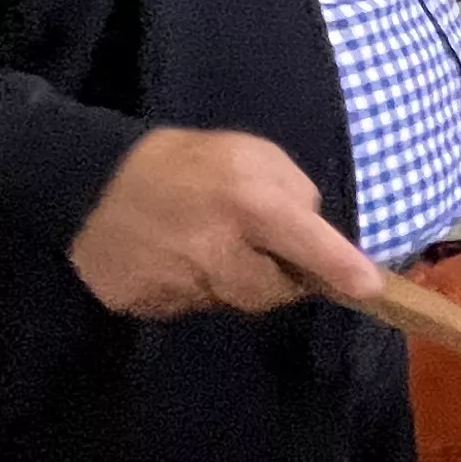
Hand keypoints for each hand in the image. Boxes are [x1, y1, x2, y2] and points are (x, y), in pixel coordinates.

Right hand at [68, 128, 374, 320]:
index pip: (305, 241)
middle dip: (278, 277)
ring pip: (234, 301)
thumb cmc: (186, 163)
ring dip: (234, 281)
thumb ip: (293, 191)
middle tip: (258, 246)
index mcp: (249, 204)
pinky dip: (195, 288)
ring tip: (207, 244)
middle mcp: (219, 250)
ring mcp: (181, 284)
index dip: (339, 266)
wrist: (91, 185)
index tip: (369, 287)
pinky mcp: (150, 305)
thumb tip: (317, 233)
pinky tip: (176, 258)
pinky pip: (194, 307)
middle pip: (274, 291)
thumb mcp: (250, 154)